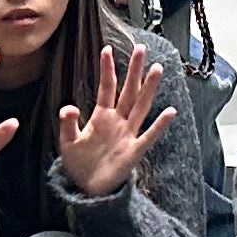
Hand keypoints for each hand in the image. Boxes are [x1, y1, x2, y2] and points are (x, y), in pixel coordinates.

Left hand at [56, 40, 181, 198]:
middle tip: (140, 49)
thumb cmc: (79, 163)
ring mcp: (128, 134)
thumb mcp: (67, 142)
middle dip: (134, 70)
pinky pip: (149, 136)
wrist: (88, 188)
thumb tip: (69, 106)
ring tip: (157, 69)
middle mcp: (118, 121)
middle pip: (128, 91)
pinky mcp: (134, 151)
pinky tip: (169, 112)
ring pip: (141, 106)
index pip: (106, 88)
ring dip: (149, 88)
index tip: (107, 49)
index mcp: (101, 117)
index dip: (107, 69)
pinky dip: (159, 125)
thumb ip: (68, 123)